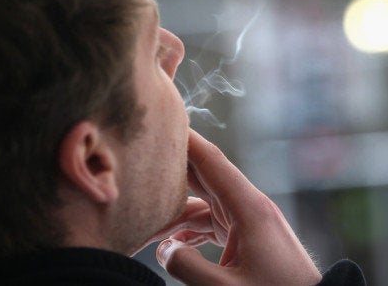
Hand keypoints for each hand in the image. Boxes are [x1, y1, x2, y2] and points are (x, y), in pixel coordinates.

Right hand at [154, 129, 321, 284]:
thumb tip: (164, 249)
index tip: (161, 120)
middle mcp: (248, 206)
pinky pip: (211, 222)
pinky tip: (171, 244)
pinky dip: (189, 229)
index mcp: (248, 207)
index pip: (212, 161)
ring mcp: (248, 220)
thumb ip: (187, 266)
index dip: (186, 140)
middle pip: (203, 177)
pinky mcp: (247, 235)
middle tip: (139, 160)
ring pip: (202, 203)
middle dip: (170, 170)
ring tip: (142, 220)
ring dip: (174, 211)